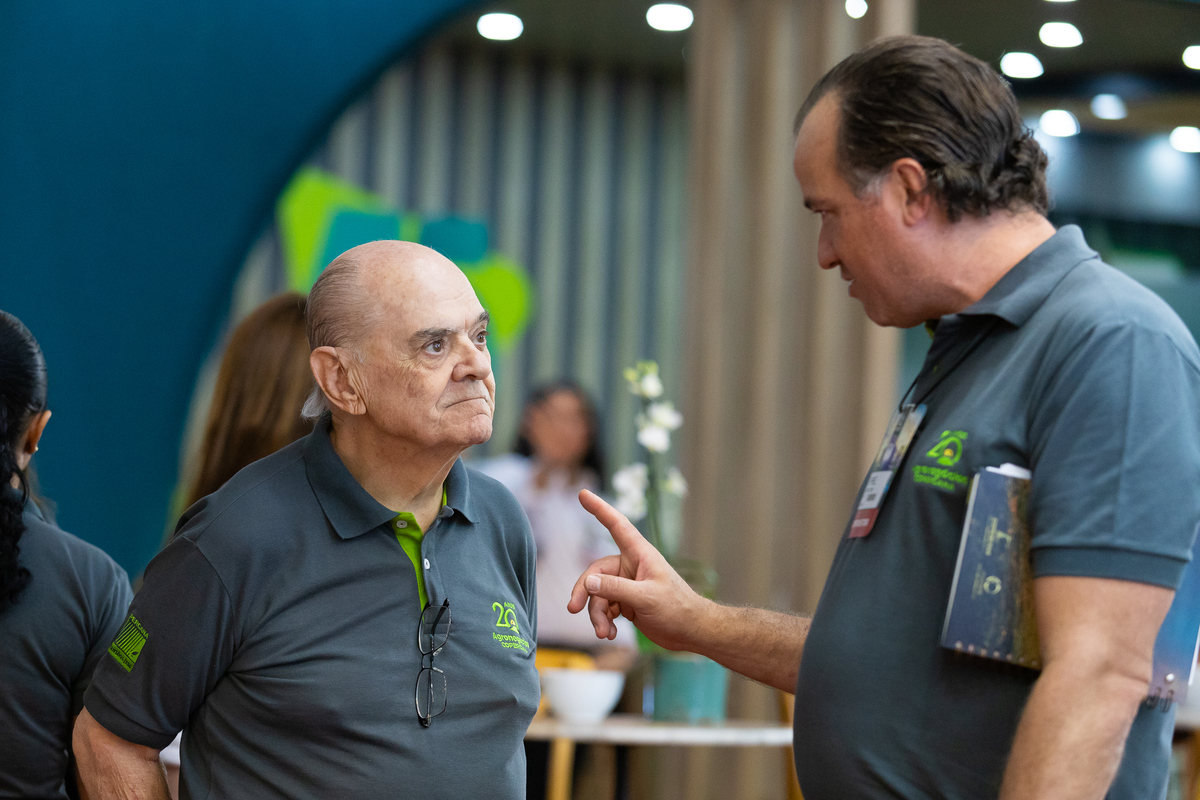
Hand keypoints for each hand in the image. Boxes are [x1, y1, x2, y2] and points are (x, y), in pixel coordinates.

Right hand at [568, 489, 706, 650]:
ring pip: (598, 594)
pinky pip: (605, 607)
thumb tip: (588, 582)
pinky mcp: (626, 602)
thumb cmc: (677, 609)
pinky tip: (610, 634)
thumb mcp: (646, 598)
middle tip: (572, 608)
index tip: (583, 494)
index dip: (600, 509)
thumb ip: (616, 589)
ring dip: (596, 614)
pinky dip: (604, 621)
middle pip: (596, 572)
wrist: (691, 632)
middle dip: (584, 591)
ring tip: (603, 632)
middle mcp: (631, 566)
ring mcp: (627, 584)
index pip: (617, 526)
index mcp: (640, 554)